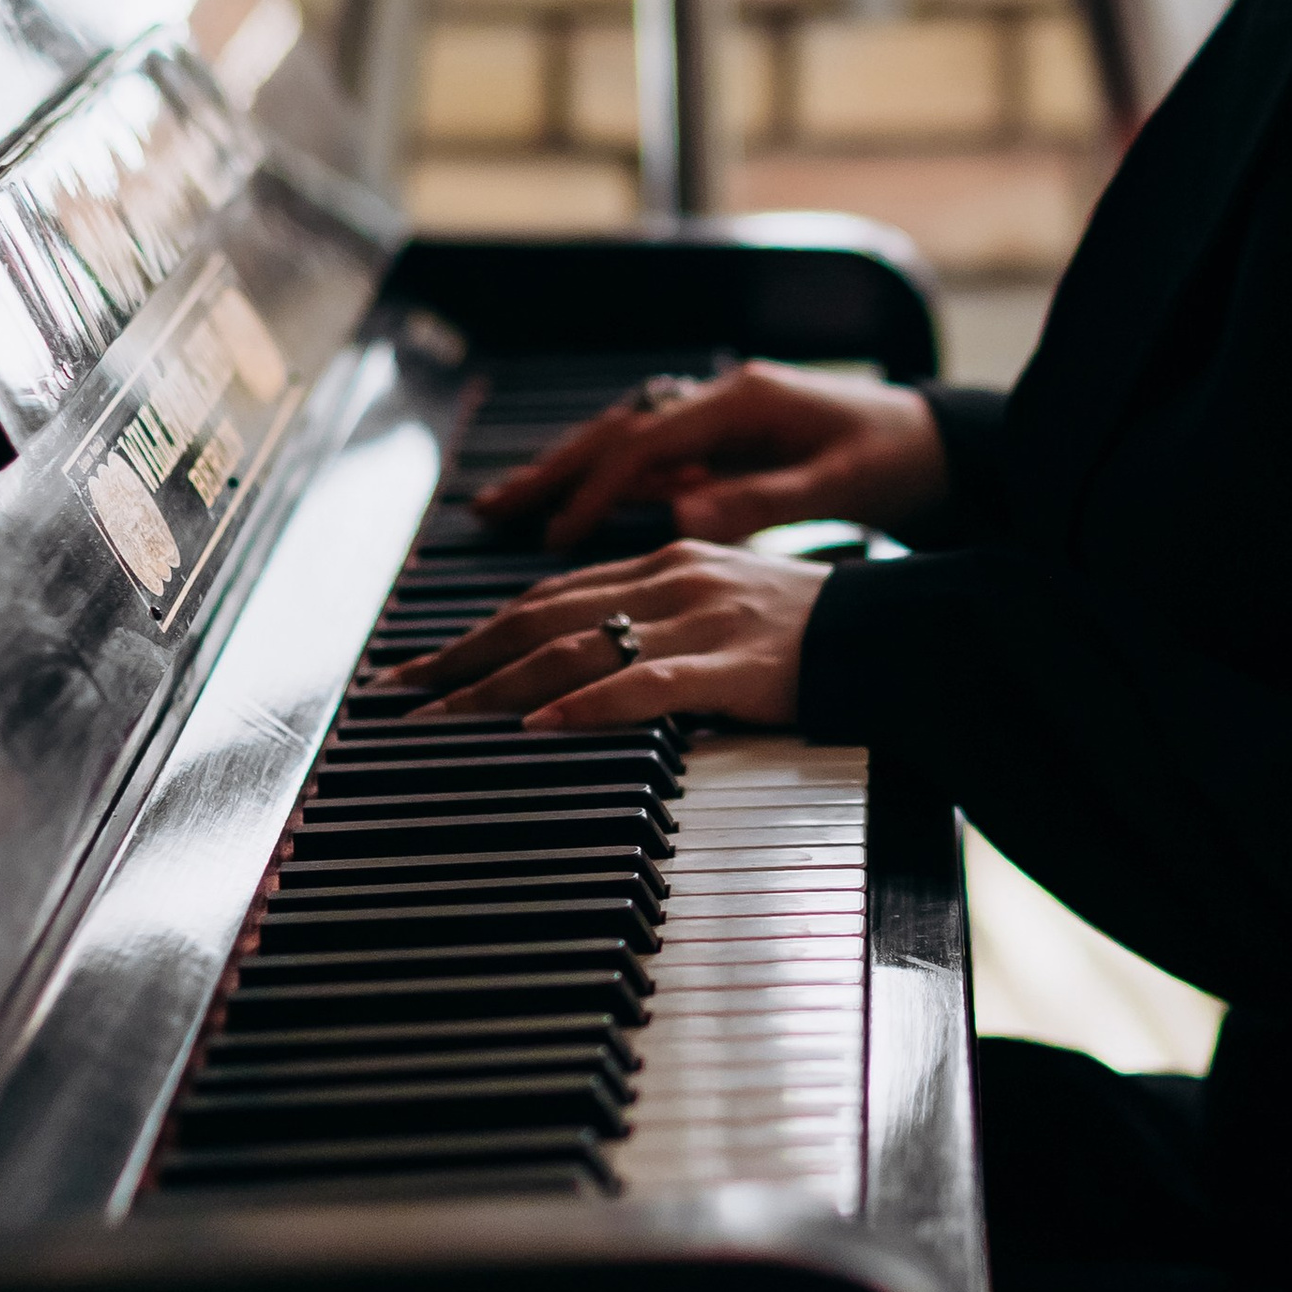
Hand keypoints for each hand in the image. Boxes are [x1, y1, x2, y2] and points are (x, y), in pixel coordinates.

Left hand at [388, 542, 830, 731]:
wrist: (897, 631)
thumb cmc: (812, 629)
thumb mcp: (724, 605)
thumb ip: (657, 620)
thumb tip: (582, 660)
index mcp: (665, 565)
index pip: (548, 596)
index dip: (475, 631)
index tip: (420, 666)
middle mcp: (672, 581)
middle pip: (541, 618)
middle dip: (459, 659)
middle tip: (395, 695)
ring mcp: (701, 620)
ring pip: (576, 649)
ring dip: (495, 687)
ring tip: (437, 719)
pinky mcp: (734, 665)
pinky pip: (646, 685)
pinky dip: (586, 706)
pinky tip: (541, 725)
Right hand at [472, 359, 949, 548]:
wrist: (942, 442)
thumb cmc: (897, 460)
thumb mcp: (839, 487)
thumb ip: (762, 502)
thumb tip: (683, 521)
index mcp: (743, 401)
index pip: (647, 445)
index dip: (596, 490)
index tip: (555, 534)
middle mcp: (721, 400)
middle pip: (618, 434)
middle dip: (553, 471)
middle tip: (489, 509)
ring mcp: (721, 418)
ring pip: (625, 443)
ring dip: (569, 473)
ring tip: (508, 507)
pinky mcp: (728, 441)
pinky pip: (650, 458)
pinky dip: (607, 481)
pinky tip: (574, 508)